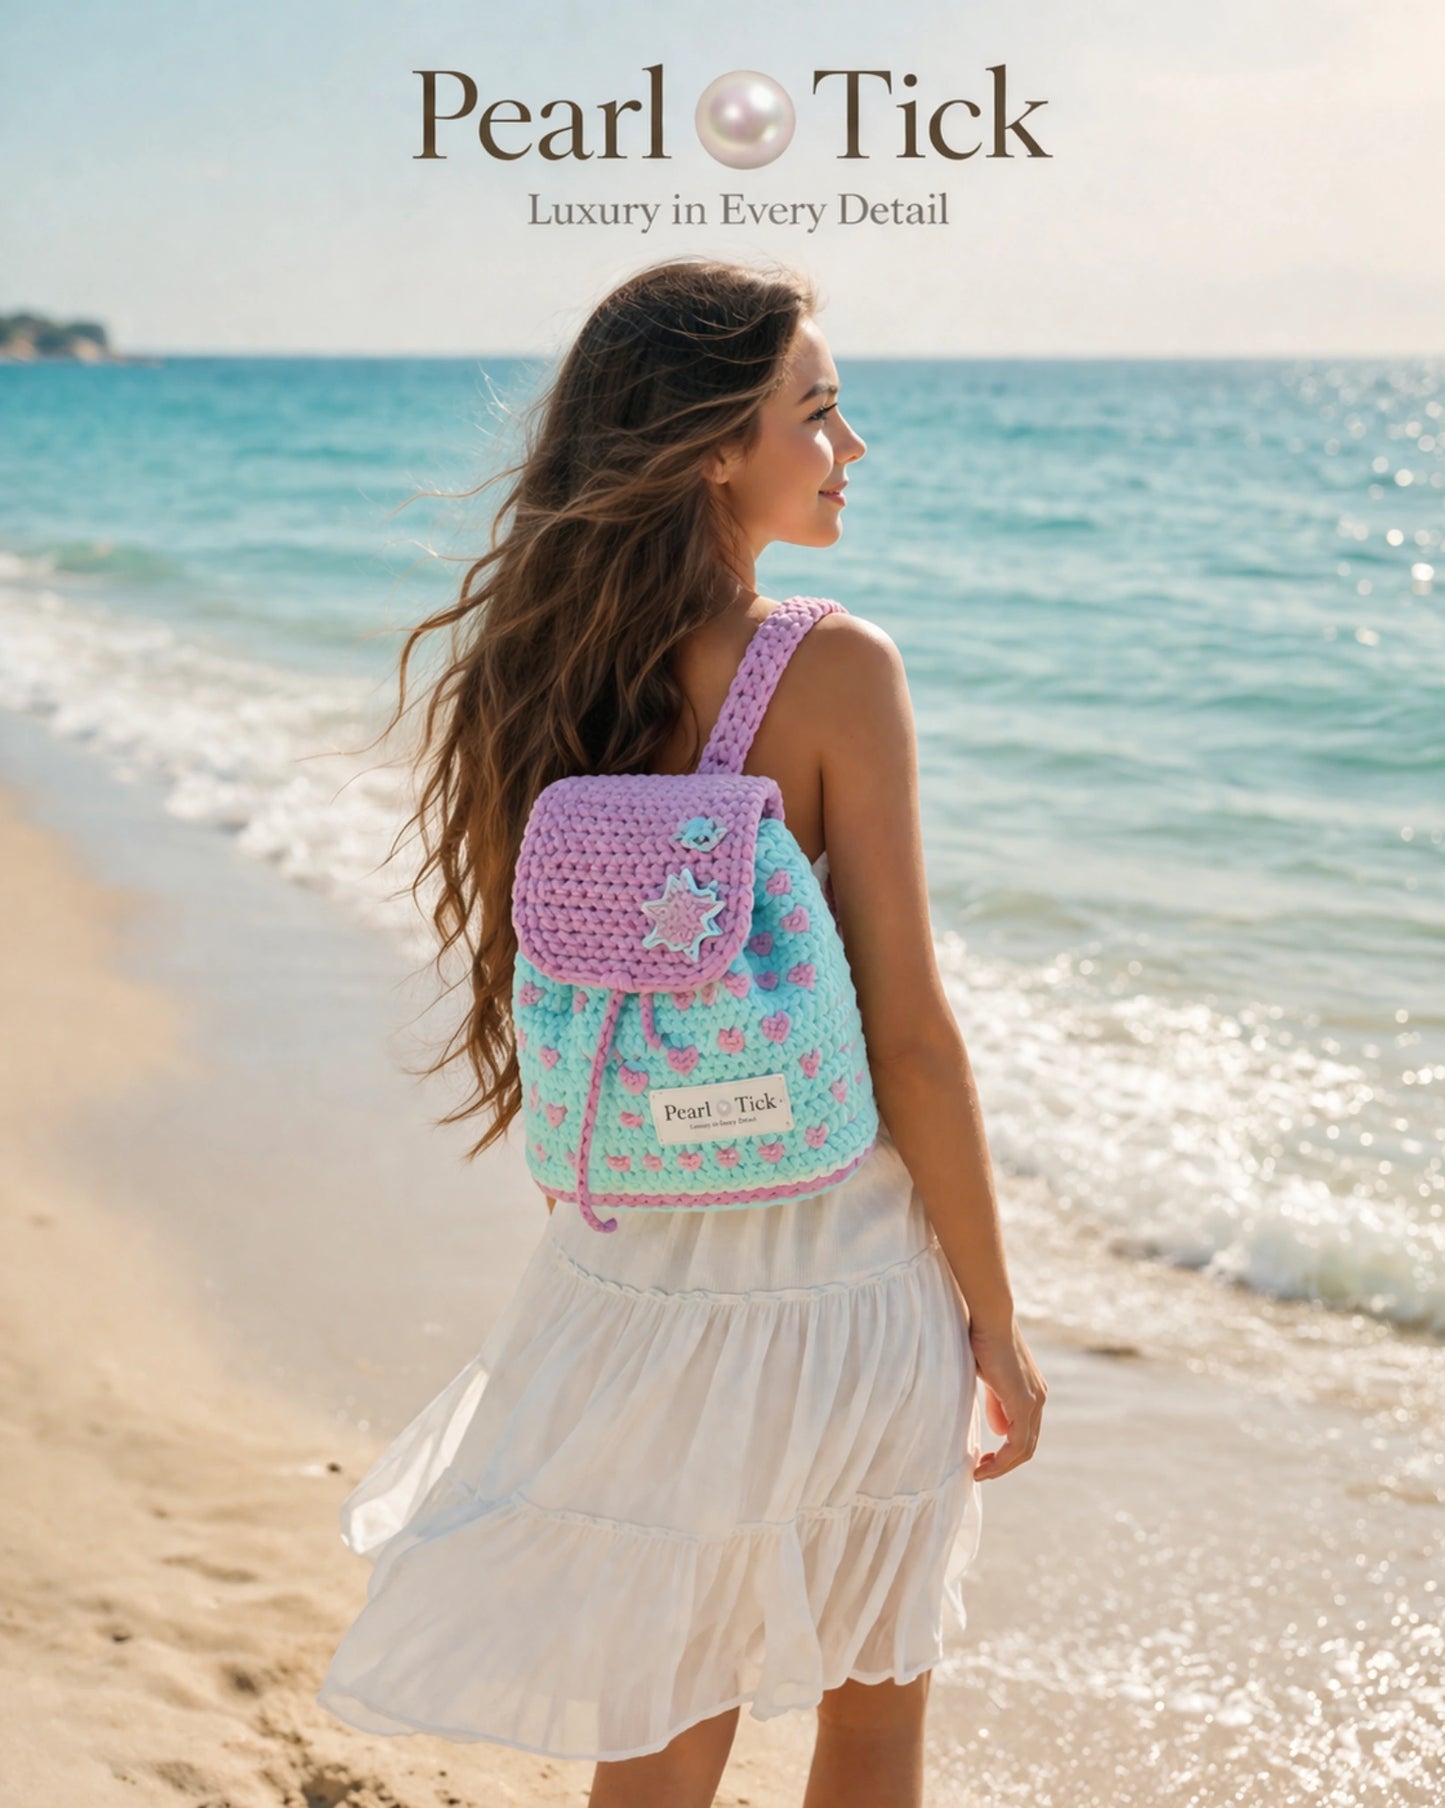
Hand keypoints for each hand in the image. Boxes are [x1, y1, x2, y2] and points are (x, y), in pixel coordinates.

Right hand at [968, 1317, 1046, 1482]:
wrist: (990, 1318)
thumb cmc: (984, 1340)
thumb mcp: (990, 1377)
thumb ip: (997, 1403)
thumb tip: (1000, 1429)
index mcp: (1031, 1392)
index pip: (1024, 1432)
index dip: (1006, 1451)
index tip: (984, 1459)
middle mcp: (1038, 1399)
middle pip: (1027, 1445)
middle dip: (1004, 1463)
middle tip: (981, 1471)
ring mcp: (1034, 1401)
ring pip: (1024, 1448)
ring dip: (1002, 1466)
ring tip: (981, 1473)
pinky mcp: (1024, 1402)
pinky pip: (1017, 1443)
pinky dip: (1002, 1459)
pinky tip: (984, 1465)